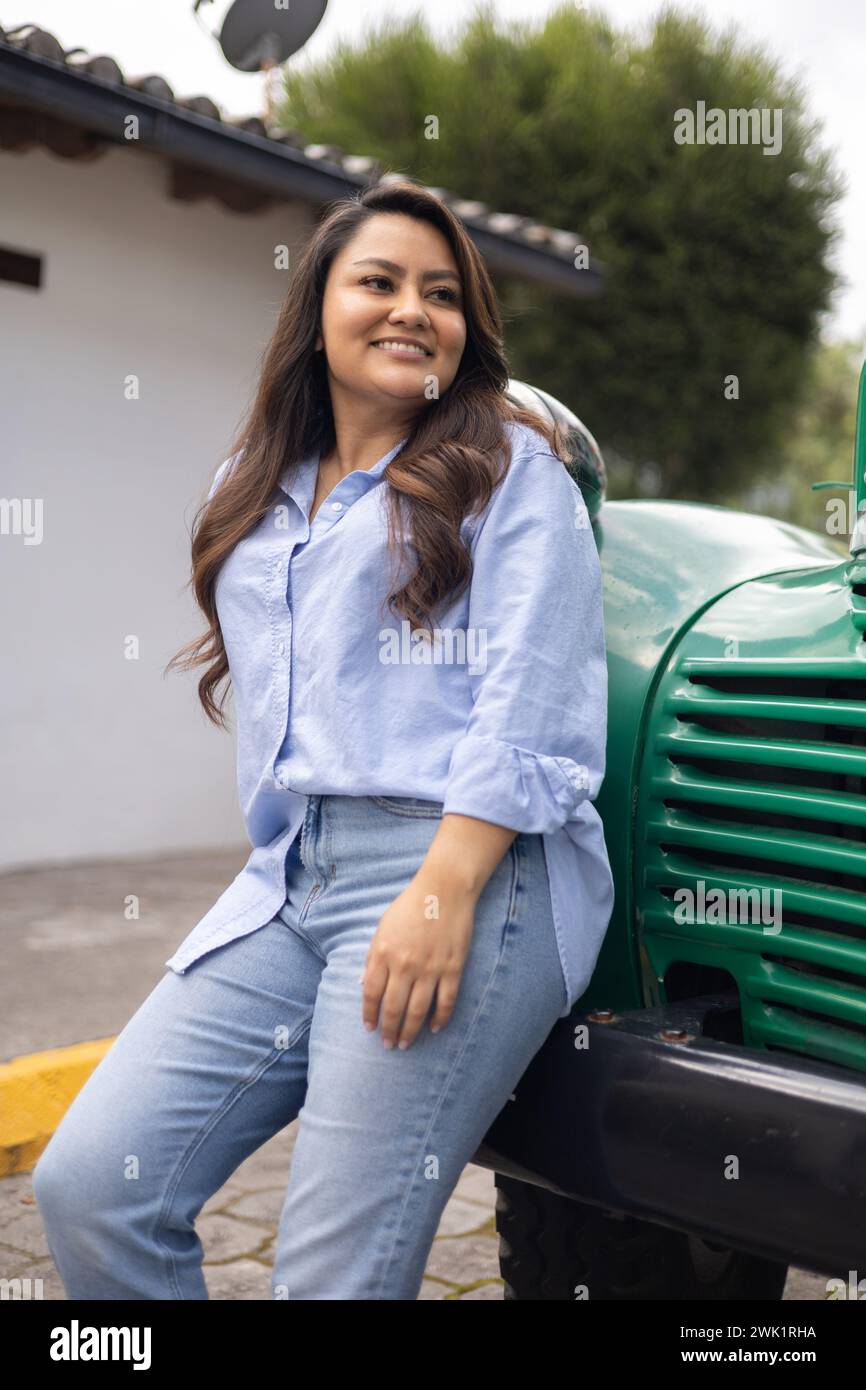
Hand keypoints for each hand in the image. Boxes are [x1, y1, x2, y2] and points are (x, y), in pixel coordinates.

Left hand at [360, 869, 478, 1049]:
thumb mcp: (382, 928)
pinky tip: (433, 1028)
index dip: (369, 1014)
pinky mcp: (452, 968)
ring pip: (418, 1010)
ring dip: (410, 1031)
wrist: (444, 890)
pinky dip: (440, 1018)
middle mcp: (405, 964)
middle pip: (394, 1007)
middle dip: (389, 1030)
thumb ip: (372, 957)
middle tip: (388, 1044)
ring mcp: (430, 968)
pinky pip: (446, 1001)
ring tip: (405, 1044)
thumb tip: (363, 984)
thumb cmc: (410, 907)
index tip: (369, 1028)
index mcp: (384, 953)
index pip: (371, 993)